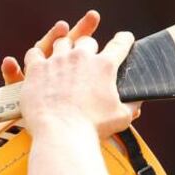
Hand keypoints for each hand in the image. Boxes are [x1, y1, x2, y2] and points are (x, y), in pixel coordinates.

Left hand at [5, 11, 140, 137]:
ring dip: (64, 49)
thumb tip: (139, 101)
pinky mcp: (37, 69)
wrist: (62, 135)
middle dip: (89, 48)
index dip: (124, 40)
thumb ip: (132, 105)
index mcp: (104, 66)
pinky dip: (38, 57)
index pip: (120, 44)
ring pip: (61, 43)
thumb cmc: (93, 128)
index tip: (125, 39)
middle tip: (87, 58)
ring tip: (62, 60)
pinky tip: (40, 63)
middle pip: (87, 41)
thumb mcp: (121, 117)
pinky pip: (35, 53)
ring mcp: (57, 61)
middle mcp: (81, 57)